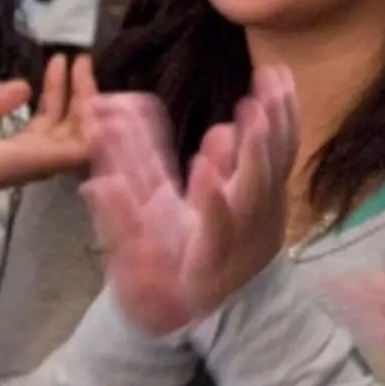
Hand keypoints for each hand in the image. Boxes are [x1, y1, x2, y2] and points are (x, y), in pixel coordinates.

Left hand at [0, 54, 96, 190]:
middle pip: (70, 121)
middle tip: (80, 58)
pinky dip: (91, 116)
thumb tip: (24, 86)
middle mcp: (37, 155)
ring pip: (82, 127)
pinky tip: (89, 89)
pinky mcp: (51, 160)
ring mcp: (46, 158)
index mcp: (18, 149)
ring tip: (83, 65)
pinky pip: (85, 140)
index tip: (58, 62)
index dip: (55, 90)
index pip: (47, 118)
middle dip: (78, 89)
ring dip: (86, 96)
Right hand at [81, 66, 300, 335]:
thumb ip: (119, 225)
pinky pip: (283, 154)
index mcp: (211, 258)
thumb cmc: (162, 288)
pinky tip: (280, 84)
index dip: (213, 200)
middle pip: (258, 191)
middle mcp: (246, 237)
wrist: (210, 306)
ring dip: (276, 122)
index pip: (216, 229)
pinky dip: (283, 118)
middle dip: (256, 150)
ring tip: (270, 78)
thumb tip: (100, 184)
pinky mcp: (272, 196)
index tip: (202, 165)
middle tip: (252, 107)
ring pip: (277, 166)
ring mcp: (266, 215)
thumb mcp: (135, 270)